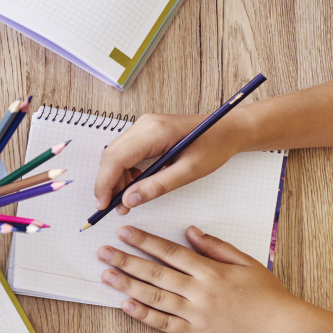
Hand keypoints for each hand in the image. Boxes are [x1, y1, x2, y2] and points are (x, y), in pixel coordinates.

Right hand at [93, 111, 249, 212]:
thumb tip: (129, 200)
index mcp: (154, 131)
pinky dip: (124, 171)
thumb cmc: (215, 145)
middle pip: (111, 156)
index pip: (115, 158)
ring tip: (127, 200)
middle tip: (115, 207)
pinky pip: (124, 152)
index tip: (103, 205)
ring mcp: (143, 126)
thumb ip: (157, 186)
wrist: (229, 128)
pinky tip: (135, 185)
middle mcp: (144, 124)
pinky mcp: (145, 131)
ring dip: (116, 179)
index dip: (104, 183)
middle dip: (108, 184)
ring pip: (115, 155)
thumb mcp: (189, 171)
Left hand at [99, 224, 307, 332]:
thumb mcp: (245, 262)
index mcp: (211, 271)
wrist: (282, 326)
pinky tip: (125, 305)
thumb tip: (190, 231)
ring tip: (107, 275)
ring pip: (155, 297)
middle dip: (126, 261)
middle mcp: (200, 291)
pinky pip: (164, 324)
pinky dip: (143, 315)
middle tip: (103, 252)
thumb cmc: (265, 293)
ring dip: (127, 285)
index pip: (171, 252)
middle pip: (156, 273)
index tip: (124, 232)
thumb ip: (215, 246)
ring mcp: (196, 314)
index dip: (145, 242)